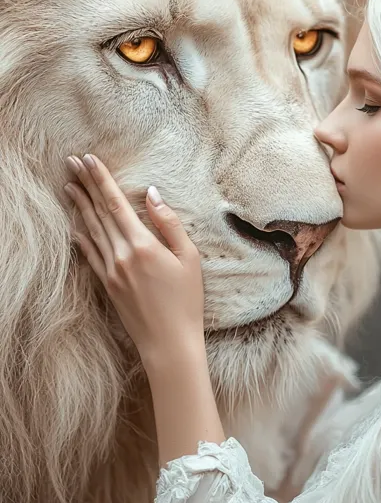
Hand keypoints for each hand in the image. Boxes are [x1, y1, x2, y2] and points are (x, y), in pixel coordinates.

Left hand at [64, 154, 204, 367]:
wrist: (168, 343)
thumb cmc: (186, 301)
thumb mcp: (189, 258)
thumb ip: (169, 224)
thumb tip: (152, 194)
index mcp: (143, 245)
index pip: (116, 204)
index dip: (101, 179)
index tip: (89, 159)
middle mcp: (121, 255)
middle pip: (99, 212)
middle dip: (84, 184)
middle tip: (70, 162)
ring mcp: (111, 271)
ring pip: (91, 230)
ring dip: (79, 206)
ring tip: (68, 186)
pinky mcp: (108, 285)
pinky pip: (90, 254)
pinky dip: (81, 236)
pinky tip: (74, 225)